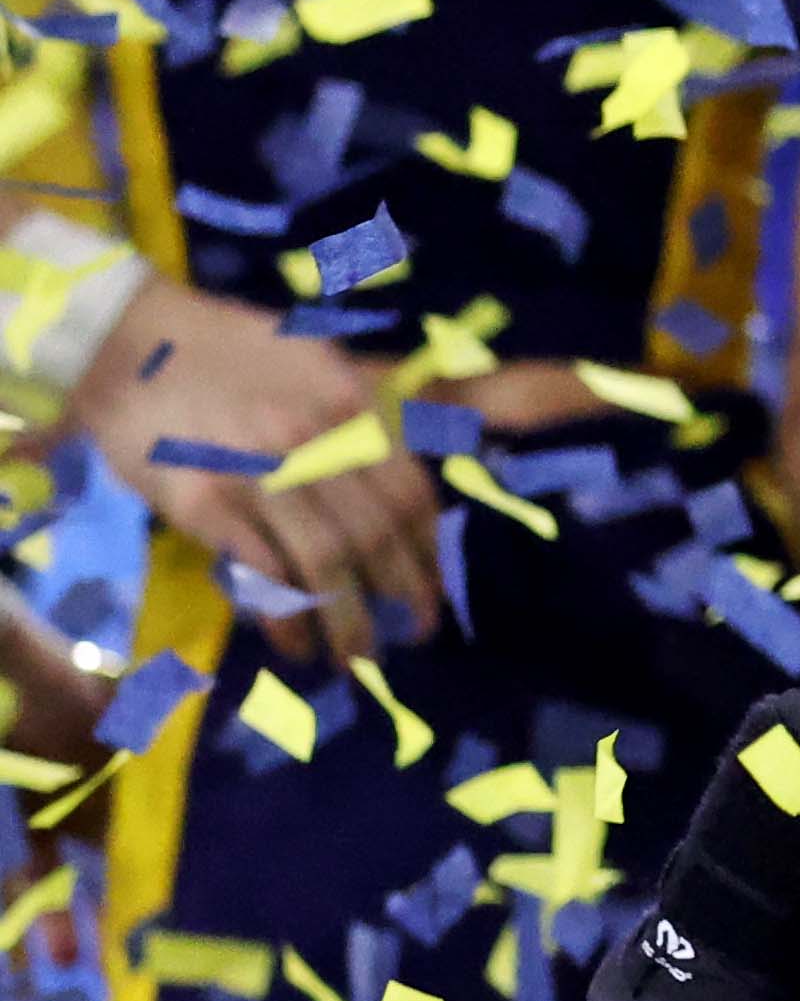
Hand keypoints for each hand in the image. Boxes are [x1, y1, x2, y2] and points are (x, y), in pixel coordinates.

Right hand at [65, 279, 444, 665]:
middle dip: (402, 594)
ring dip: (345, 619)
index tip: (434, 594)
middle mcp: (314, 439)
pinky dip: (282, 614)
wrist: (133, 344)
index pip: (411, 494)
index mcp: (353, 405)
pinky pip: (257, 569)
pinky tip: (294, 641)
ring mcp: (257, 472)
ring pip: (323, 560)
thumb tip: (464, 441)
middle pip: (375, 534)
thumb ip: (390, 405)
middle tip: (413, 636)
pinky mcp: (201, 502)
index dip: (428, 552)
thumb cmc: (237, 356)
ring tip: (355, 656)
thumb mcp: (328, 362)